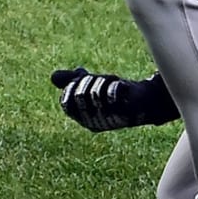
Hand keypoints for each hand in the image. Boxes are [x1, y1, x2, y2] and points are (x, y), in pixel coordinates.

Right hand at [50, 67, 179, 131]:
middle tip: (99, 77)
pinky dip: (115, 84)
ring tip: (112, 80)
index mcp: (84, 119)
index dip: (70, 87)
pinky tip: (121, 85)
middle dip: (88, 80)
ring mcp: (109, 118)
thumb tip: (53, 77)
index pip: (66, 103)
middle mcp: (94, 122)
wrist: (145, 102)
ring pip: (96, 92)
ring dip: (103, 81)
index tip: (81, 76)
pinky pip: (112, 93)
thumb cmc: (116, 95)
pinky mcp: (124, 111)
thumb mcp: (91, 85)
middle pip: (80, 95)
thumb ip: (72, 81)